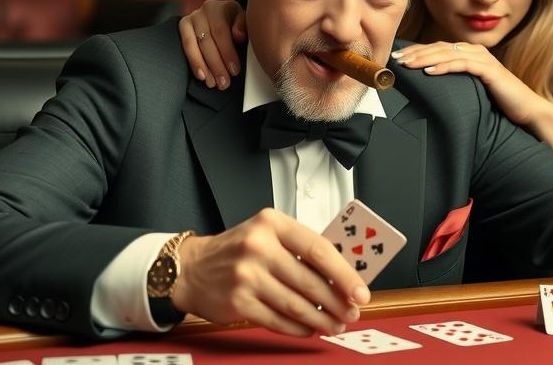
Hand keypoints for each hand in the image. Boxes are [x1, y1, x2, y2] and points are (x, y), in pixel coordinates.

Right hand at [171, 208, 369, 336]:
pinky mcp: (238, 302)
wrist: (192, 268)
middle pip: (310, 281)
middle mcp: (258, 246)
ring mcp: (246, 275)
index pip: (319, 249)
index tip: (360, 290)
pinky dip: (297, 327)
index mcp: (272, 223)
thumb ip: (302, 249)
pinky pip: (278, 320)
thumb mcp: (269, 234)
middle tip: (352, 312)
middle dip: (336, 302)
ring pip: (296, 304)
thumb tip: (343, 276)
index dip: (345, 274)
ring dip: (320, 319)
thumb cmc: (238, 250)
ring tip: (335, 324)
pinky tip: (309, 328)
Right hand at [178, 0, 246, 89]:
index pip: (222, 32)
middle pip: (207, 40)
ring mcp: (193, 16)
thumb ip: (244, 28)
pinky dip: (193, 62)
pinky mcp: (183, 25)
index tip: (234, 71)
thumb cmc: (239, 24)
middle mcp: (206, 8)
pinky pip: (186, 45)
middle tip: (223, 83)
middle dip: (216, 64)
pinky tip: (201, 76)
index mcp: (225, 7)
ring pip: (194, 44)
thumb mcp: (247, 24)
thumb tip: (238, 37)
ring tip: (212, 83)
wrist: (226, 17)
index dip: (227, 52)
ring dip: (204, 66)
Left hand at [393, 41, 549, 125]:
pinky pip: (463, 65)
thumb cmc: (497, 101)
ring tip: (407, 65)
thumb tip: (429, 85)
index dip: (416, 51)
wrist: (525, 110)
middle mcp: (475, 51)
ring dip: (425, 58)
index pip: (437, 48)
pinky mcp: (490, 70)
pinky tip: (430, 72)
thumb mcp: (470, 89)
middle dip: (416, 52)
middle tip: (396, 59)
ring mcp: (483, 59)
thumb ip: (454, 82)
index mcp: (469, 53)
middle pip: (439, 48)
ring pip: (448, 54)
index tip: (397, 57)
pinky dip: (444, 67)